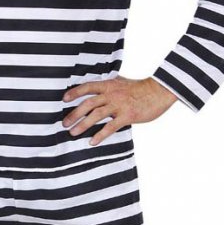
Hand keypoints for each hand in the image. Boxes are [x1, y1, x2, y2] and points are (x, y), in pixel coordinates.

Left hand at [61, 76, 176, 145]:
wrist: (159, 91)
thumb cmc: (140, 89)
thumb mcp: (121, 83)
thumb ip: (109, 86)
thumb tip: (96, 89)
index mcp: (109, 85)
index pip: (88, 87)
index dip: (75, 92)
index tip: (64, 99)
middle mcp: (112, 94)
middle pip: (88, 103)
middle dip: (74, 114)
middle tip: (64, 124)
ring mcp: (119, 105)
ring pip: (96, 115)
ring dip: (83, 124)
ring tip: (73, 133)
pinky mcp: (127, 116)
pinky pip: (110, 127)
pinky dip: (100, 135)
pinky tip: (92, 141)